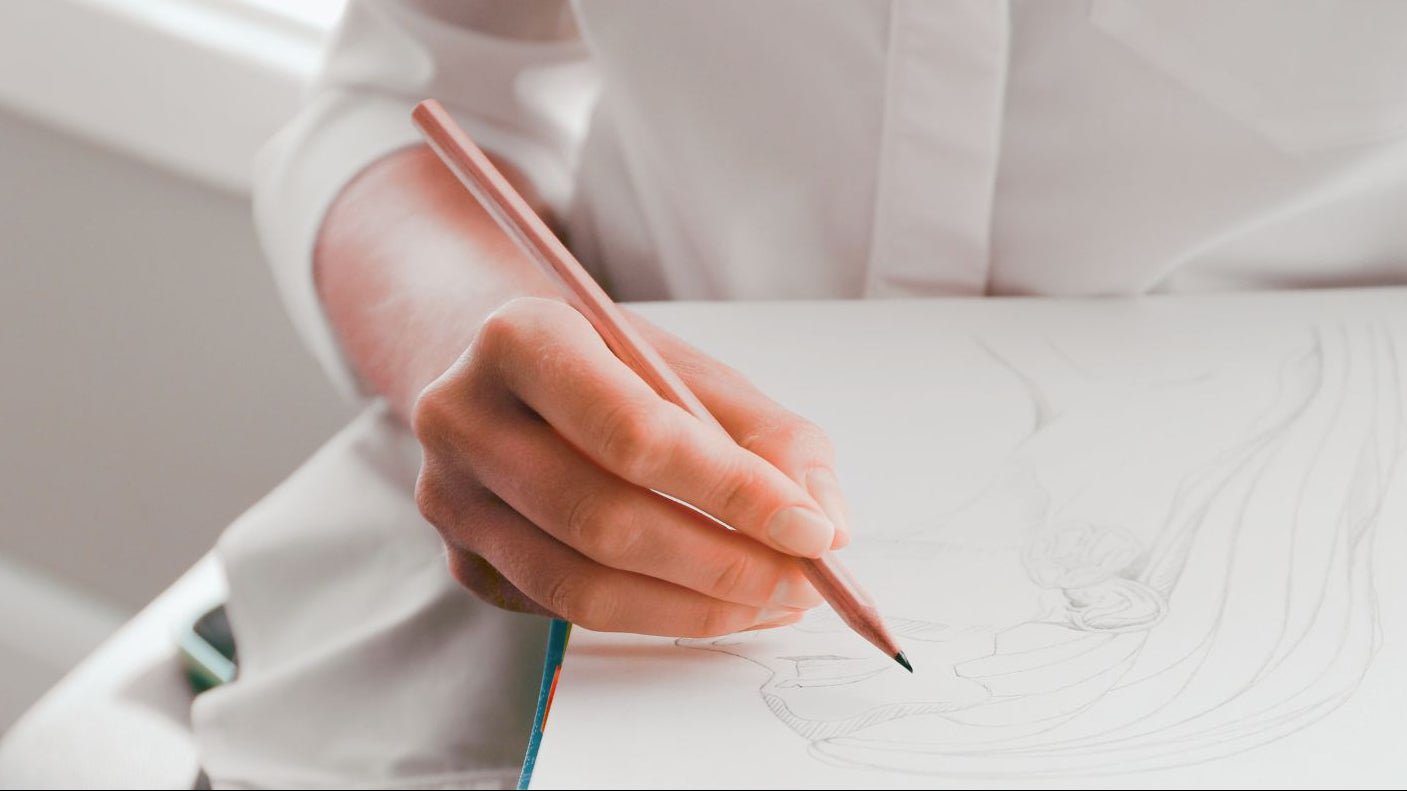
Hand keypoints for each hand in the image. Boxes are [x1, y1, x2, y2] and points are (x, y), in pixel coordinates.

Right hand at [413, 297, 850, 636]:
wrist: (498, 368)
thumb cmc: (606, 363)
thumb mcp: (689, 368)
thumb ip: (770, 435)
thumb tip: (828, 523)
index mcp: (519, 338)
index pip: (634, 434)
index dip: (732, 492)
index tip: (812, 530)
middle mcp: (462, 417)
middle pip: (603, 521)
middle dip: (723, 565)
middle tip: (802, 582)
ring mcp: (449, 496)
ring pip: (578, 587)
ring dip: (694, 608)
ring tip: (769, 602)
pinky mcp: (460, 557)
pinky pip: (564, 610)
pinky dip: (651, 615)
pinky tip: (709, 603)